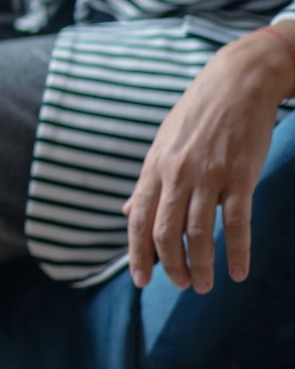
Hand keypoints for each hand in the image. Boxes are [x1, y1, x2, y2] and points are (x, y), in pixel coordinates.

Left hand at [125, 31, 294, 290]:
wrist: (236, 83)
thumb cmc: (198, 116)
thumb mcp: (163, 146)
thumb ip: (148, 183)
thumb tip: (128, 213)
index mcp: (154, 168)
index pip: (138, 220)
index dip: (138, 254)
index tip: (141, 280)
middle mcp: (175, 174)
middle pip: (164, 232)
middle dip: (170, 266)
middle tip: (182, 285)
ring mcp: (207, 176)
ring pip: (198, 233)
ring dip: (201, 266)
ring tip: (205, 286)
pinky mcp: (240, 176)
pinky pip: (236, 223)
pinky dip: (237, 252)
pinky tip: (239, 272)